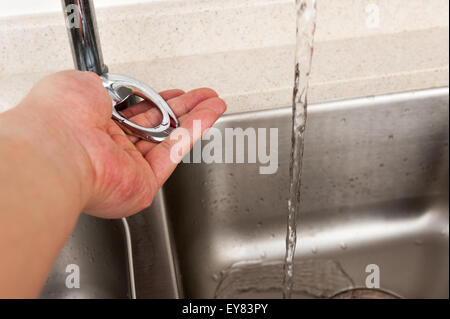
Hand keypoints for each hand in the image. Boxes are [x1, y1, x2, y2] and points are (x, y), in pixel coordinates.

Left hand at [14, 70, 225, 217]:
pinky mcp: (141, 185)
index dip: (159, 101)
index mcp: (94, 124)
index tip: (177, 93)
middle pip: (157, 126)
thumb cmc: (57, 117)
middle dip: (184, 109)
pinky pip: (172, 155)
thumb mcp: (81, 85)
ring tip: (215, 104)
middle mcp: (111, 149)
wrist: (56, 146)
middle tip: (205, 97)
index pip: (134, 112)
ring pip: (169, 140)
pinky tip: (207, 118)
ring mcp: (127, 169)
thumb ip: (104, 87)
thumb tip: (110, 87)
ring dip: (195, 120)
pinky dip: (192, 134)